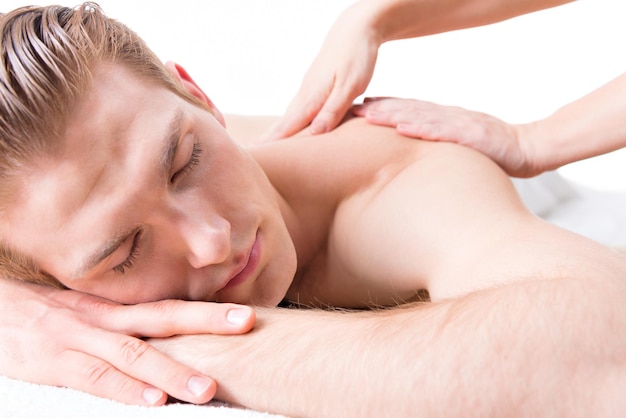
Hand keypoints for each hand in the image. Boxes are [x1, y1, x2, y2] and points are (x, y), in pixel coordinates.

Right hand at [0, 279, 254, 405]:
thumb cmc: (47, 316)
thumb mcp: (90, 313)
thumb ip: (126, 324)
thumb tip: (170, 338)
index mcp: (116, 308)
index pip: (169, 306)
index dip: (208, 310)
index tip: (247, 313)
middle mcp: (106, 319)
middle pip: (163, 318)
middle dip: (207, 321)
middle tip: (246, 323)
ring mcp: (81, 339)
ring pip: (133, 353)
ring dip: (171, 370)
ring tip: (206, 388)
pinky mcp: (56, 363)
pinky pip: (94, 377)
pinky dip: (124, 390)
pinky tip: (152, 401)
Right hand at [262, 6, 379, 139]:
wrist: (356, 29)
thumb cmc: (357, 58)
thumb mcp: (350, 86)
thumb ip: (333, 110)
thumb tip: (314, 132)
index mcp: (313, 96)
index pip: (290, 124)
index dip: (275, 140)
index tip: (259, 153)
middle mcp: (306, 93)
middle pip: (285, 120)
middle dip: (270, 137)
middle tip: (253, 152)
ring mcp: (309, 88)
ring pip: (291, 113)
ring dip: (278, 128)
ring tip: (266, 142)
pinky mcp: (314, 85)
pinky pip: (299, 107)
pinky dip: (290, 119)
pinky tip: (290, 124)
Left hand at [353, 97, 537, 176]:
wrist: (529, 148)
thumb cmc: (493, 151)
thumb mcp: (460, 146)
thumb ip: (438, 145)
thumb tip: (413, 153)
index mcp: (444, 120)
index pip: (409, 110)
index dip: (383, 108)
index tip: (357, 109)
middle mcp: (448, 118)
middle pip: (408, 110)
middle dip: (379, 109)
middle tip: (351, 110)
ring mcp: (460, 125)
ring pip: (421, 117)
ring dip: (393, 115)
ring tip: (368, 115)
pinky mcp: (472, 136)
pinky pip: (444, 132)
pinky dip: (423, 129)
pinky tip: (403, 129)